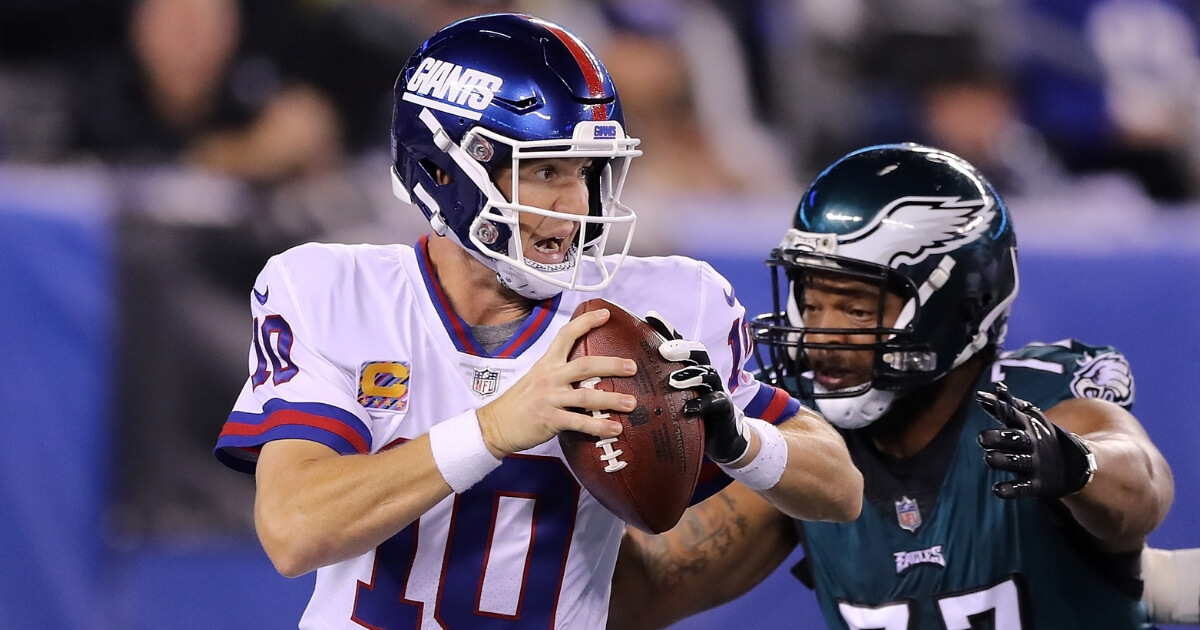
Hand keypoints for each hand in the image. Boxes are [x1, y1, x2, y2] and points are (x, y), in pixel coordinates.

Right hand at [477, 308, 635, 456]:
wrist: (495, 425)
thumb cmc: (519, 403)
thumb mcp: (536, 378)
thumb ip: (559, 373)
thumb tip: (590, 373)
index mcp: (547, 363)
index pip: (566, 335)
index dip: (586, 322)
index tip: (605, 314)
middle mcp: (550, 377)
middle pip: (585, 365)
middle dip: (612, 364)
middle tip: (632, 367)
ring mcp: (550, 398)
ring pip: (587, 396)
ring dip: (612, 399)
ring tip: (631, 403)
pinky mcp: (550, 419)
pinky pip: (580, 422)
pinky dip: (599, 426)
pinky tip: (614, 428)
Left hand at [645, 311, 749, 463]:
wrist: (717, 434)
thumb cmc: (686, 410)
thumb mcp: (668, 393)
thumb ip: (651, 379)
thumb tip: (618, 369)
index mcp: (688, 364)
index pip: (678, 341)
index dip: (666, 328)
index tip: (649, 317)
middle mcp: (703, 370)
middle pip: (697, 351)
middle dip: (681, 348)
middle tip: (664, 351)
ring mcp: (715, 387)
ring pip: (707, 374)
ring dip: (690, 375)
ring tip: (673, 381)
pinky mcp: (722, 407)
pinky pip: (715, 402)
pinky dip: (702, 404)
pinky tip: (688, 409)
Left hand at [976, 382, 1095, 499]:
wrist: (1073, 465)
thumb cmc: (1038, 436)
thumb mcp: (1027, 419)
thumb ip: (1004, 408)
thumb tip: (978, 394)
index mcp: (1028, 426)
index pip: (1013, 414)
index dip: (999, 406)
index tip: (981, 398)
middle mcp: (1032, 443)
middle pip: (1014, 438)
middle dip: (998, 437)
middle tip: (981, 437)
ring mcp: (1035, 464)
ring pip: (1016, 462)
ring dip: (1002, 460)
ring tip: (989, 457)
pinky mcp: (1037, 484)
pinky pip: (1022, 488)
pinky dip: (1010, 489)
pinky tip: (997, 489)